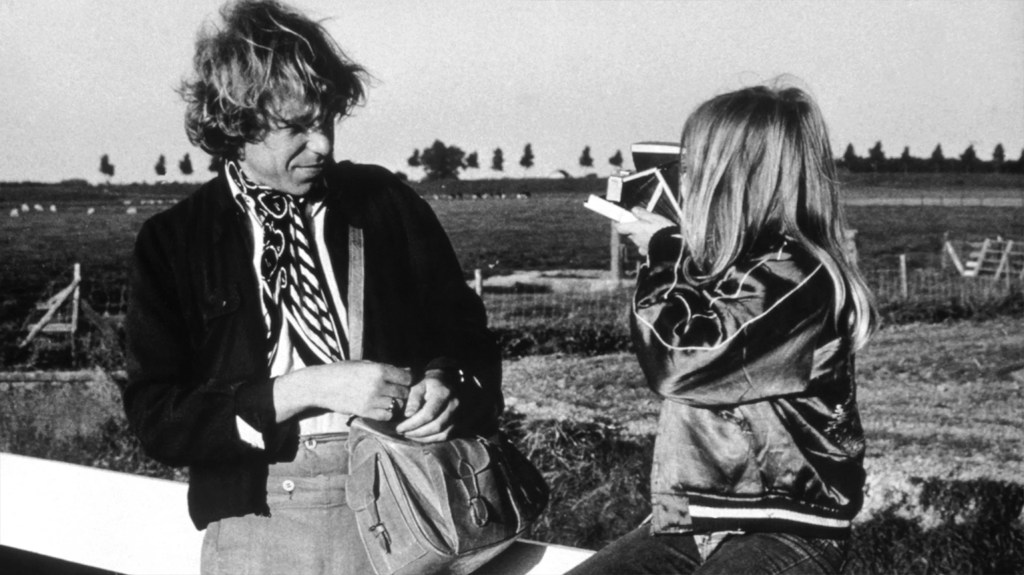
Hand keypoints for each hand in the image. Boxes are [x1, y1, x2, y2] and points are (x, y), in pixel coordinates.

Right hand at [273, 360, 411, 422]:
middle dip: (403, 391)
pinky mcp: (365, 412)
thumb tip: (408, 371)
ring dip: (395, 403)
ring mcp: (372, 400)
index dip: (408, 379)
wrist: (322, 385)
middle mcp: (378, 385)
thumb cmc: (343, 371)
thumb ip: (386, 369)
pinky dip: (387, 413)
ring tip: (388, 398)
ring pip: (397, 405)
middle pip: (404, 392)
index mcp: (378, 370)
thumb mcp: (364, 364)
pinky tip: (381, 407)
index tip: (403, 380)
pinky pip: (387, 416)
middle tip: (397, 390)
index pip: (407, 377)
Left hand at [395, 369, 460, 441]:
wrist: (448, 381)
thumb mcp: (419, 385)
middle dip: (416, 433)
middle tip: (402, 432)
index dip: (412, 424)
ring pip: (441, 434)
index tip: (399, 428)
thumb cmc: (430, 383)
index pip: (428, 414)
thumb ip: (413, 398)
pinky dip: (431, 439)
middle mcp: (454, 405)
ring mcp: (459, 415)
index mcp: (443, 394)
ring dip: (423, 438)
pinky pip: (445, 436)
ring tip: (409, 435)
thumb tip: (408, 415)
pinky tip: (420, 437)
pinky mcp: (459, 422)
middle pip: (436, 426)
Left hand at [614, 208, 674, 255]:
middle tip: (643, 222)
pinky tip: (654, 240)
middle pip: (629, 233)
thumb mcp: (654, 218)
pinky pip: (643, 247)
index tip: (622, 218)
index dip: (620, 223)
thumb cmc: (664, 231)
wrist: (673, 247)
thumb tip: (634, 210)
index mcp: (635, 229)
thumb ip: (642, 214)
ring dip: (641, 235)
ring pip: (637, 239)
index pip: (619, 227)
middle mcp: (636, 239)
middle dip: (634, 227)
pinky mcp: (647, 252)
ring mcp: (641, 246)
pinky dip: (647, 243)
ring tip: (653, 231)